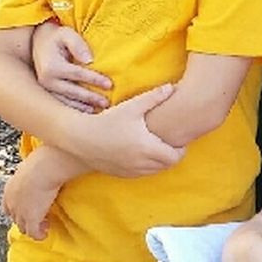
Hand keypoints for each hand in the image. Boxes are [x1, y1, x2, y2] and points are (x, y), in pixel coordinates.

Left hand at [2, 149, 60, 239]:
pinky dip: (39, 235)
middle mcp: (11, 203)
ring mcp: (20, 212)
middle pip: (15, 218)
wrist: (43, 168)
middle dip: (26, 219)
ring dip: (33, 227)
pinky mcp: (31, 219)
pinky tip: (45, 233)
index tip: (28, 209)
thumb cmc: (42, 161)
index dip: (18, 210)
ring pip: (23, 227)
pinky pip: (34, 233)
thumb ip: (32, 173)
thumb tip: (41, 169)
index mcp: (9, 190)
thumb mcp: (32, 167)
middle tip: (39, 217)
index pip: (8, 207)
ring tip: (44, 224)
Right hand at [32, 20, 111, 111]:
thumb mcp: (67, 34)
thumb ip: (78, 45)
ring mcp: (45, 88)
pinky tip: (86, 110)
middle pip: (73, 91)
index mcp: (52, 66)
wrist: (38, 41)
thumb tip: (89, 61)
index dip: (95, 80)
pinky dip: (74, 108)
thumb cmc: (57, 37)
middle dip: (91, 98)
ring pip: (66, 101)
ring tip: (98, 110)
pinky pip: (61, 102)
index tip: (110, 85)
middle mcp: (46, 80)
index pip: (78, 75)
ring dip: (82, 107)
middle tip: (106, 103)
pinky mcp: (46, 92)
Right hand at [70, 84, 185, 176]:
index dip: (181, 149)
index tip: (178, 138)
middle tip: (170, 141)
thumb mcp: (132, 107)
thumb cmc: (107, 121)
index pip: (176, 156)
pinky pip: (141, 174)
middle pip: (167, 165)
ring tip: (157, 146)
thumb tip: (172, 87)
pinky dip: (147, 166)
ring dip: (160, 162)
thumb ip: (154, 97)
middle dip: (172, 155)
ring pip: (155, 171)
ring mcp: (130, 171)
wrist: (80, 139)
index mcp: (147, 148)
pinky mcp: (120, 174)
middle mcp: (141, 163)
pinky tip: (142, 152)